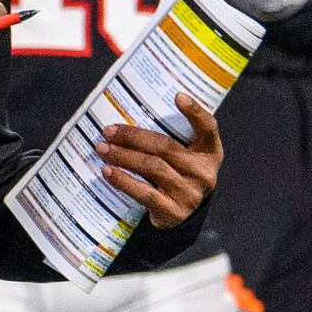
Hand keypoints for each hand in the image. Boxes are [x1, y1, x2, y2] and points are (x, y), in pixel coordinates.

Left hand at [96, 93, 221, 228]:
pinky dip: (124, 181)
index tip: (178, 96)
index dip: (195, 112)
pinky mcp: (174, 212)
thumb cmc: (175, 174)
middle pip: (166, 147)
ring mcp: (190, 194)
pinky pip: (145, 193)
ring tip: (102, 148)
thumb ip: (168, 136)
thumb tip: (125, 115)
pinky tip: (108, 171)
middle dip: (133, 137)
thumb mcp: (182, 155)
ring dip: (123, 156)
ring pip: (153, 168)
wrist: (179, 215)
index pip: (208, 128)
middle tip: (108, 131)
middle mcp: (204, 172)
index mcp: (209, 152)